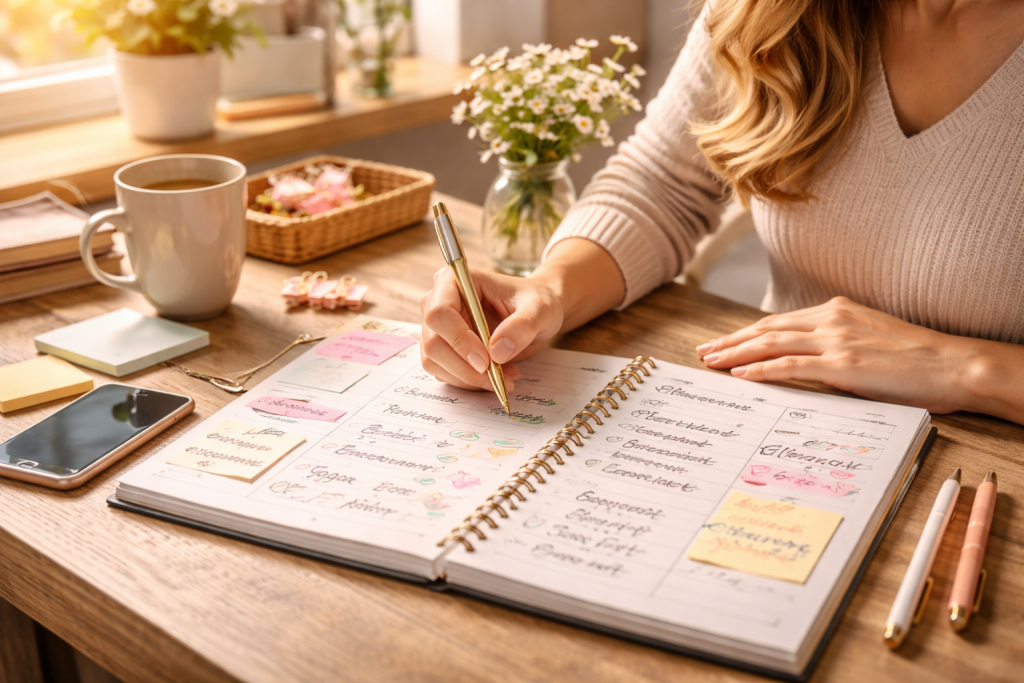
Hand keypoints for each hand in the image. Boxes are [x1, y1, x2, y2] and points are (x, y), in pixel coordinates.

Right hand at [419, 267, 563, 390]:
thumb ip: (522, 326)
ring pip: (435, 362)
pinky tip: (496, 375)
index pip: (440, 313)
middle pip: (433, 343)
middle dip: (465, 367)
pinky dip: (469, 382)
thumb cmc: (534, 302)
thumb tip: (497, 352)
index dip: (459, 340)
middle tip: (498, 377)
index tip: (486, 361)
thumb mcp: (539, 309)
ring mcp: (436, 328)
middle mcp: (436, 302)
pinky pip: (444, 373)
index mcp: (453, 281)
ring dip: (469, 378)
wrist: (535, 314)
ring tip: (505, 375)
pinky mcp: (441, 349)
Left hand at [696, 296, 976, 413]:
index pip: (779, 321)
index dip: (748, 332)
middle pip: (767, 328)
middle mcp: (831, 320)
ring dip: (736, 354)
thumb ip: (836, 345)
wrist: (954, 364)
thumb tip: (808, 362)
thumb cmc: (917, 359)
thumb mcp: (870, 340)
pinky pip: (790, 365)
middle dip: (732, 341)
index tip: (725, 342)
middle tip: (705, 352)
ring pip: (771, 343)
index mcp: (836, 311)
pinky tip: (741, 376)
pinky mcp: (843, 364)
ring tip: (712, 363)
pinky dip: (761, 370)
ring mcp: (836, 340)